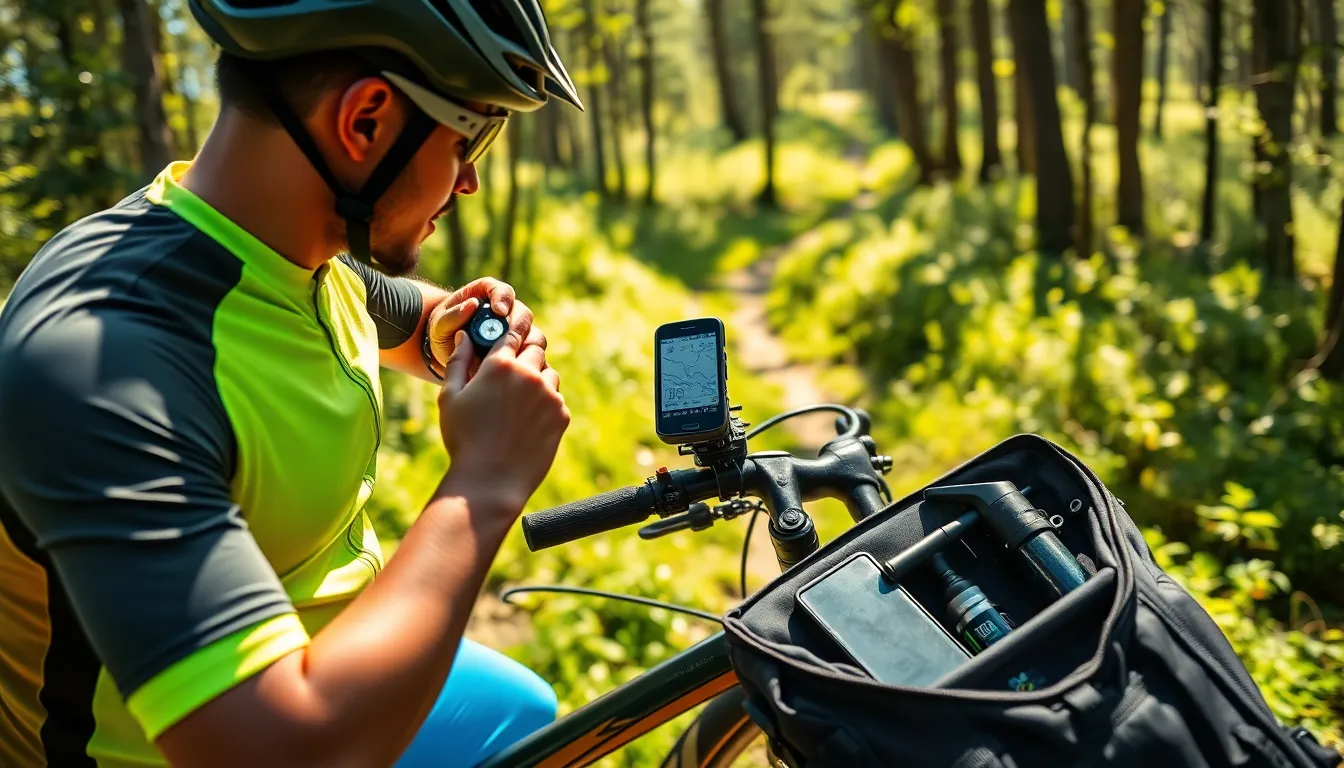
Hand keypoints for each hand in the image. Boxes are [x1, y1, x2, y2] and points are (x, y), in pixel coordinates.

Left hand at [426, 278, 547, 378]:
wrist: (449, 355)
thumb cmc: (444, 334)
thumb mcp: (440, 326)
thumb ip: (452, 316)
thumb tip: (471, 305)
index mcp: (488, 296)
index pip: (502, 291)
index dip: (504, 299)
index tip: (500, 311)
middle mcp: (507, 313)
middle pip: (523, 314)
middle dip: (520, 325)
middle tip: (512, 338)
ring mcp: (516, 334)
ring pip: (533, 336)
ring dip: (527, 347)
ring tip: (515, 359)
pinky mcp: (521, 353)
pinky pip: (533, 358)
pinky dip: (530, 365)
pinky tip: (520, 373)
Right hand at [436, 326, 568, 518]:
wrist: (490, 481)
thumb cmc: (464, 439)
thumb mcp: (450, 397)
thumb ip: (458, 361)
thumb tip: (464, 336)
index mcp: (499, 365)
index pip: (512, 333)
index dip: (511, 333)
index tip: (510, 337)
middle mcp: (529, 374)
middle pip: (536, 348)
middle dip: (525, 355)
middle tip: (512, 373)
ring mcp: (549, 395)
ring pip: (549, 373)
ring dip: (537, 379)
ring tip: (517, 403)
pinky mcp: (562, 415)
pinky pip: (556, 399)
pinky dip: (545, 405)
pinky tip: (526, 422)